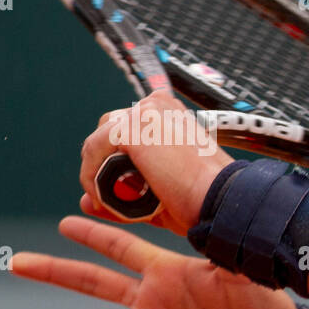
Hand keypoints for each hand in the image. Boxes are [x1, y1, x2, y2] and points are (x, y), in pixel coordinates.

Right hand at [12, 216, 299, 308]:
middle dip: (58, 271)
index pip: (122, 248)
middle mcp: (153, 301)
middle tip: (18, 262)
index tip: (66, 221)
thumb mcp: (241, 274)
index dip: (95, 234)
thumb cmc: (264, 306)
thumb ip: (222, 251)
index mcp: (168, 272)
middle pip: (96, 283)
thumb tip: (217, 220)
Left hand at [79, 89, 233, 235]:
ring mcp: (143, 113)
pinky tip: (104, 198)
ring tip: (112, 200)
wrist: (221, 200)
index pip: (129, 127)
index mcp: (171, 113)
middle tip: (113, 196)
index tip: (121, 189)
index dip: (117, 160)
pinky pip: (93, 151)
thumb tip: (87, 203)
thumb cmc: (205, 197)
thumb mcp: (160, 191)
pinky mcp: (131, 128)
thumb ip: (125, 192)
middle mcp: (157, 105)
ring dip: (97, 171)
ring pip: (98, 141)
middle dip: (105, 164)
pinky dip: (92, 177)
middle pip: (110, 129)